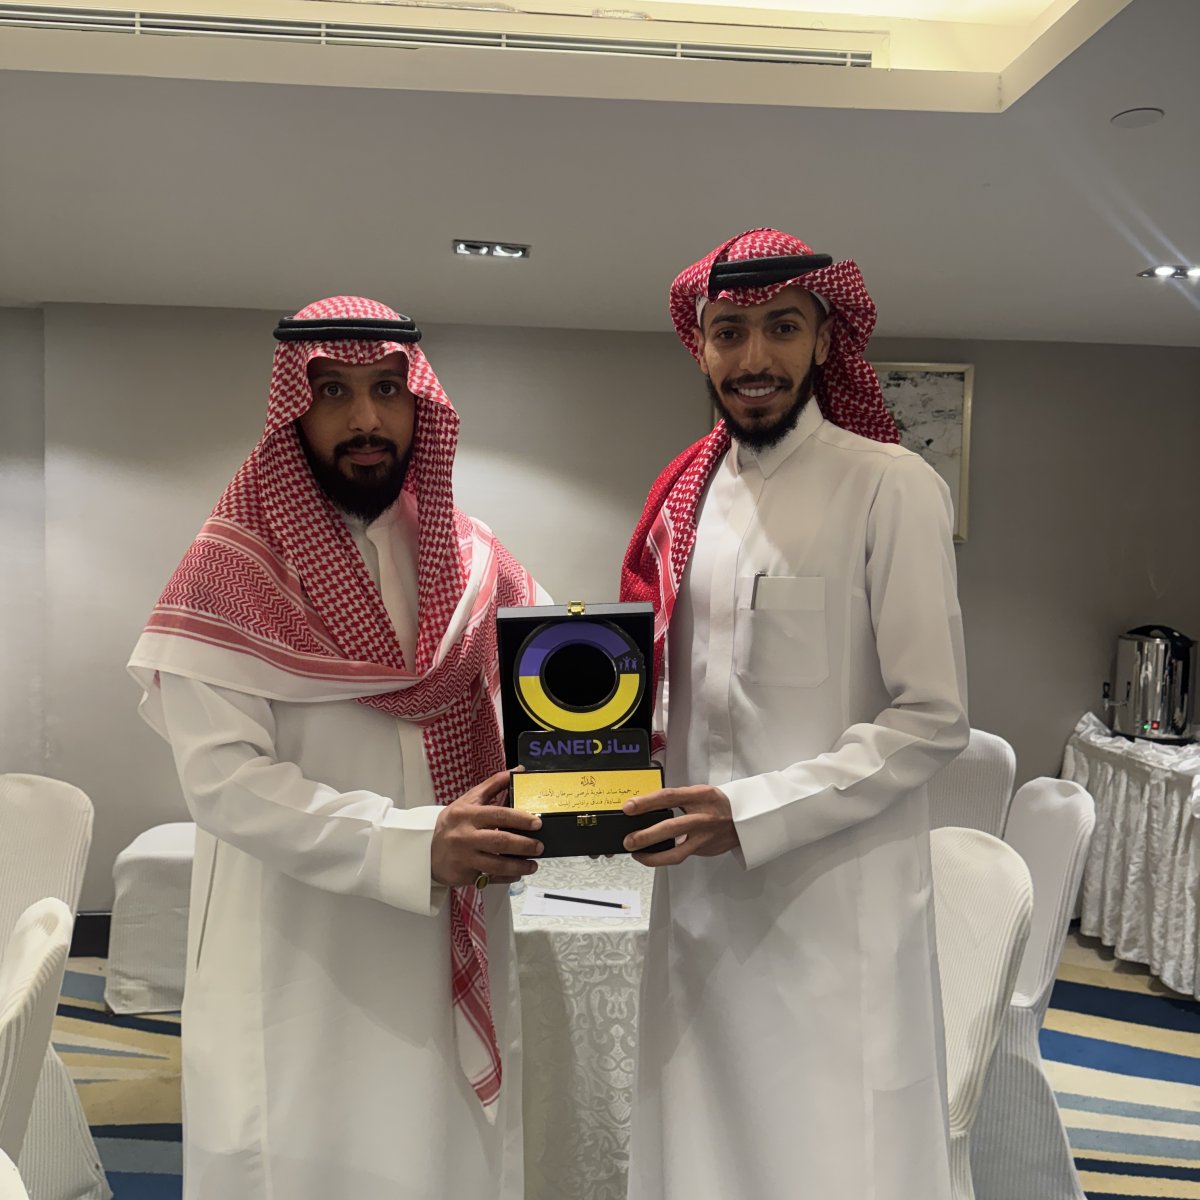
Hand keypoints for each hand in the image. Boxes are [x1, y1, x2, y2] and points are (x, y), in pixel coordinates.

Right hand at [431, 769, 542, 887]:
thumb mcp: (469, 800)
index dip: (520, 819)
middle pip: (500, 841)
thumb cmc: (454, 822)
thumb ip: (493, 785)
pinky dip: (506, 878)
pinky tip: (517, 874)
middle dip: (524, 845)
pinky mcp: (464, 875)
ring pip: (497, 864)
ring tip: (533, 865)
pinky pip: (490, 878)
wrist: (425, 848)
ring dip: (519, 866)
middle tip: (540, 846)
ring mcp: (464, 857)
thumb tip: (518, 771)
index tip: (537, 823)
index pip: (498, 814)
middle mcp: (465, 836)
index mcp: (468, 814)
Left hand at [622, 784, 738, 865]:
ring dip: (653, 855)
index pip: (669, 797)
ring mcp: (703, 836)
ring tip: (636, 853)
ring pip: (677, 851)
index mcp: (699, 796)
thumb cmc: (715, 804)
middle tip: (629, 840)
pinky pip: (681, 856)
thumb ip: (676, 798)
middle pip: (672, 827)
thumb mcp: (698, 793)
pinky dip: (663, 858)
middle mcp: (703, 816)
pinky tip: (651, 856)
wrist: (742, 819)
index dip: (647, 802)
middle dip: (647, 835)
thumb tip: (646, 805)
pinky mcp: (703, 849)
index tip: (629, 807)